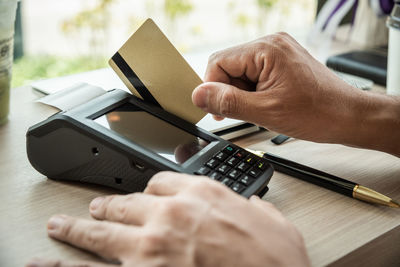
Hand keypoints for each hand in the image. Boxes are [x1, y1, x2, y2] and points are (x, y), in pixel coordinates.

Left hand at [27, 172, 308, 266]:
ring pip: (106, 226)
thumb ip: (255, 209)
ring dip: (82, 226)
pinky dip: (78, 259)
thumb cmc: (275, 261)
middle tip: (97, 207)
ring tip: (65, 225)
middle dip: (110, 205)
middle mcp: (173, 211)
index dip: (151, 190)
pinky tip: (60, 258)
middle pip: (129, 200)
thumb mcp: (274, 223)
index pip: (162, 182)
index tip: (146, 196)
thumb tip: (251, 207)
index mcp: (203, 193)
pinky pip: (101, 262)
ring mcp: (153, 242)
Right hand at [192, 33, 399, 155]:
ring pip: (240, 71)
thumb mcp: (265, 112)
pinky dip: (253, 91)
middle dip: (229, 91)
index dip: (213, 88)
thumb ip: (228, 102)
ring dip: (242, 93)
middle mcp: (271, 44)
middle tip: (242, 113)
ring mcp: (278, 52)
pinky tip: (266, 104)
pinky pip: (254, 74)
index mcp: (266, 50)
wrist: (347, 116)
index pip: (218, 62)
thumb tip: (199, 95)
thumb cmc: (317, 113)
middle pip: (228, 65)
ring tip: (261, 109)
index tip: (218, 112)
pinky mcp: (282, 61)